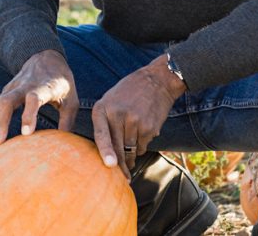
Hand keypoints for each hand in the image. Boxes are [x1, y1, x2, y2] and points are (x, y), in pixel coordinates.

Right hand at [0, 49, 77, 151]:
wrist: (46, 58)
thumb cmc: (61, 83)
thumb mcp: (71, 100)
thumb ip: (67, 122)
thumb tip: (63, 148)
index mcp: (44, 87)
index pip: (34, 98)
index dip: (29, 114)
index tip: (26, 133)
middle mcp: (24, 86)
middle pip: (7, 101)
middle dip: (1, 122)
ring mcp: (11, 88)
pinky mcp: (4, 93)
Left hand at [91, 54, 185, 179]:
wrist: (156, 80)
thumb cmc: (129, 93)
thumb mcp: (110, 100)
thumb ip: (105, 122)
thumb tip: (107, 153)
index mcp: (103, 108)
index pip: (101, 134)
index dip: (105, 151)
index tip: (110, 165)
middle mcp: (118, 115)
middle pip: (117, 147)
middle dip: (120, 165)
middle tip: (123, 177)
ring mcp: (135, 121)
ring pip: (131, 150)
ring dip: (132, 156)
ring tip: (132, 155)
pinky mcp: (149, 127)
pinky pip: (143, 146)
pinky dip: (142, 146)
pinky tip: (143, 135)